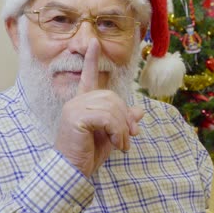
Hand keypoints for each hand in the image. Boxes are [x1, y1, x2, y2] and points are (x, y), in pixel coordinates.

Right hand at [54, 39, 143, 176]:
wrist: (73, 170)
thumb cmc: (89, 153)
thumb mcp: (112, 135)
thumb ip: (123, 121)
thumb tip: (140, 111)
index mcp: (83, 102)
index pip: (88, 77)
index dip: (91, 60)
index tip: (94, 42)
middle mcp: (77, 100)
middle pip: (112, 97)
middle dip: (125, 118)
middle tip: (130, 137)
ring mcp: (75, 107)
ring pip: (112, 108)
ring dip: (122, 129)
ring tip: (121, 145)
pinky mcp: (76, 116)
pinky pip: (107, 117)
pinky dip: (117, 132)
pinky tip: (115, 144)